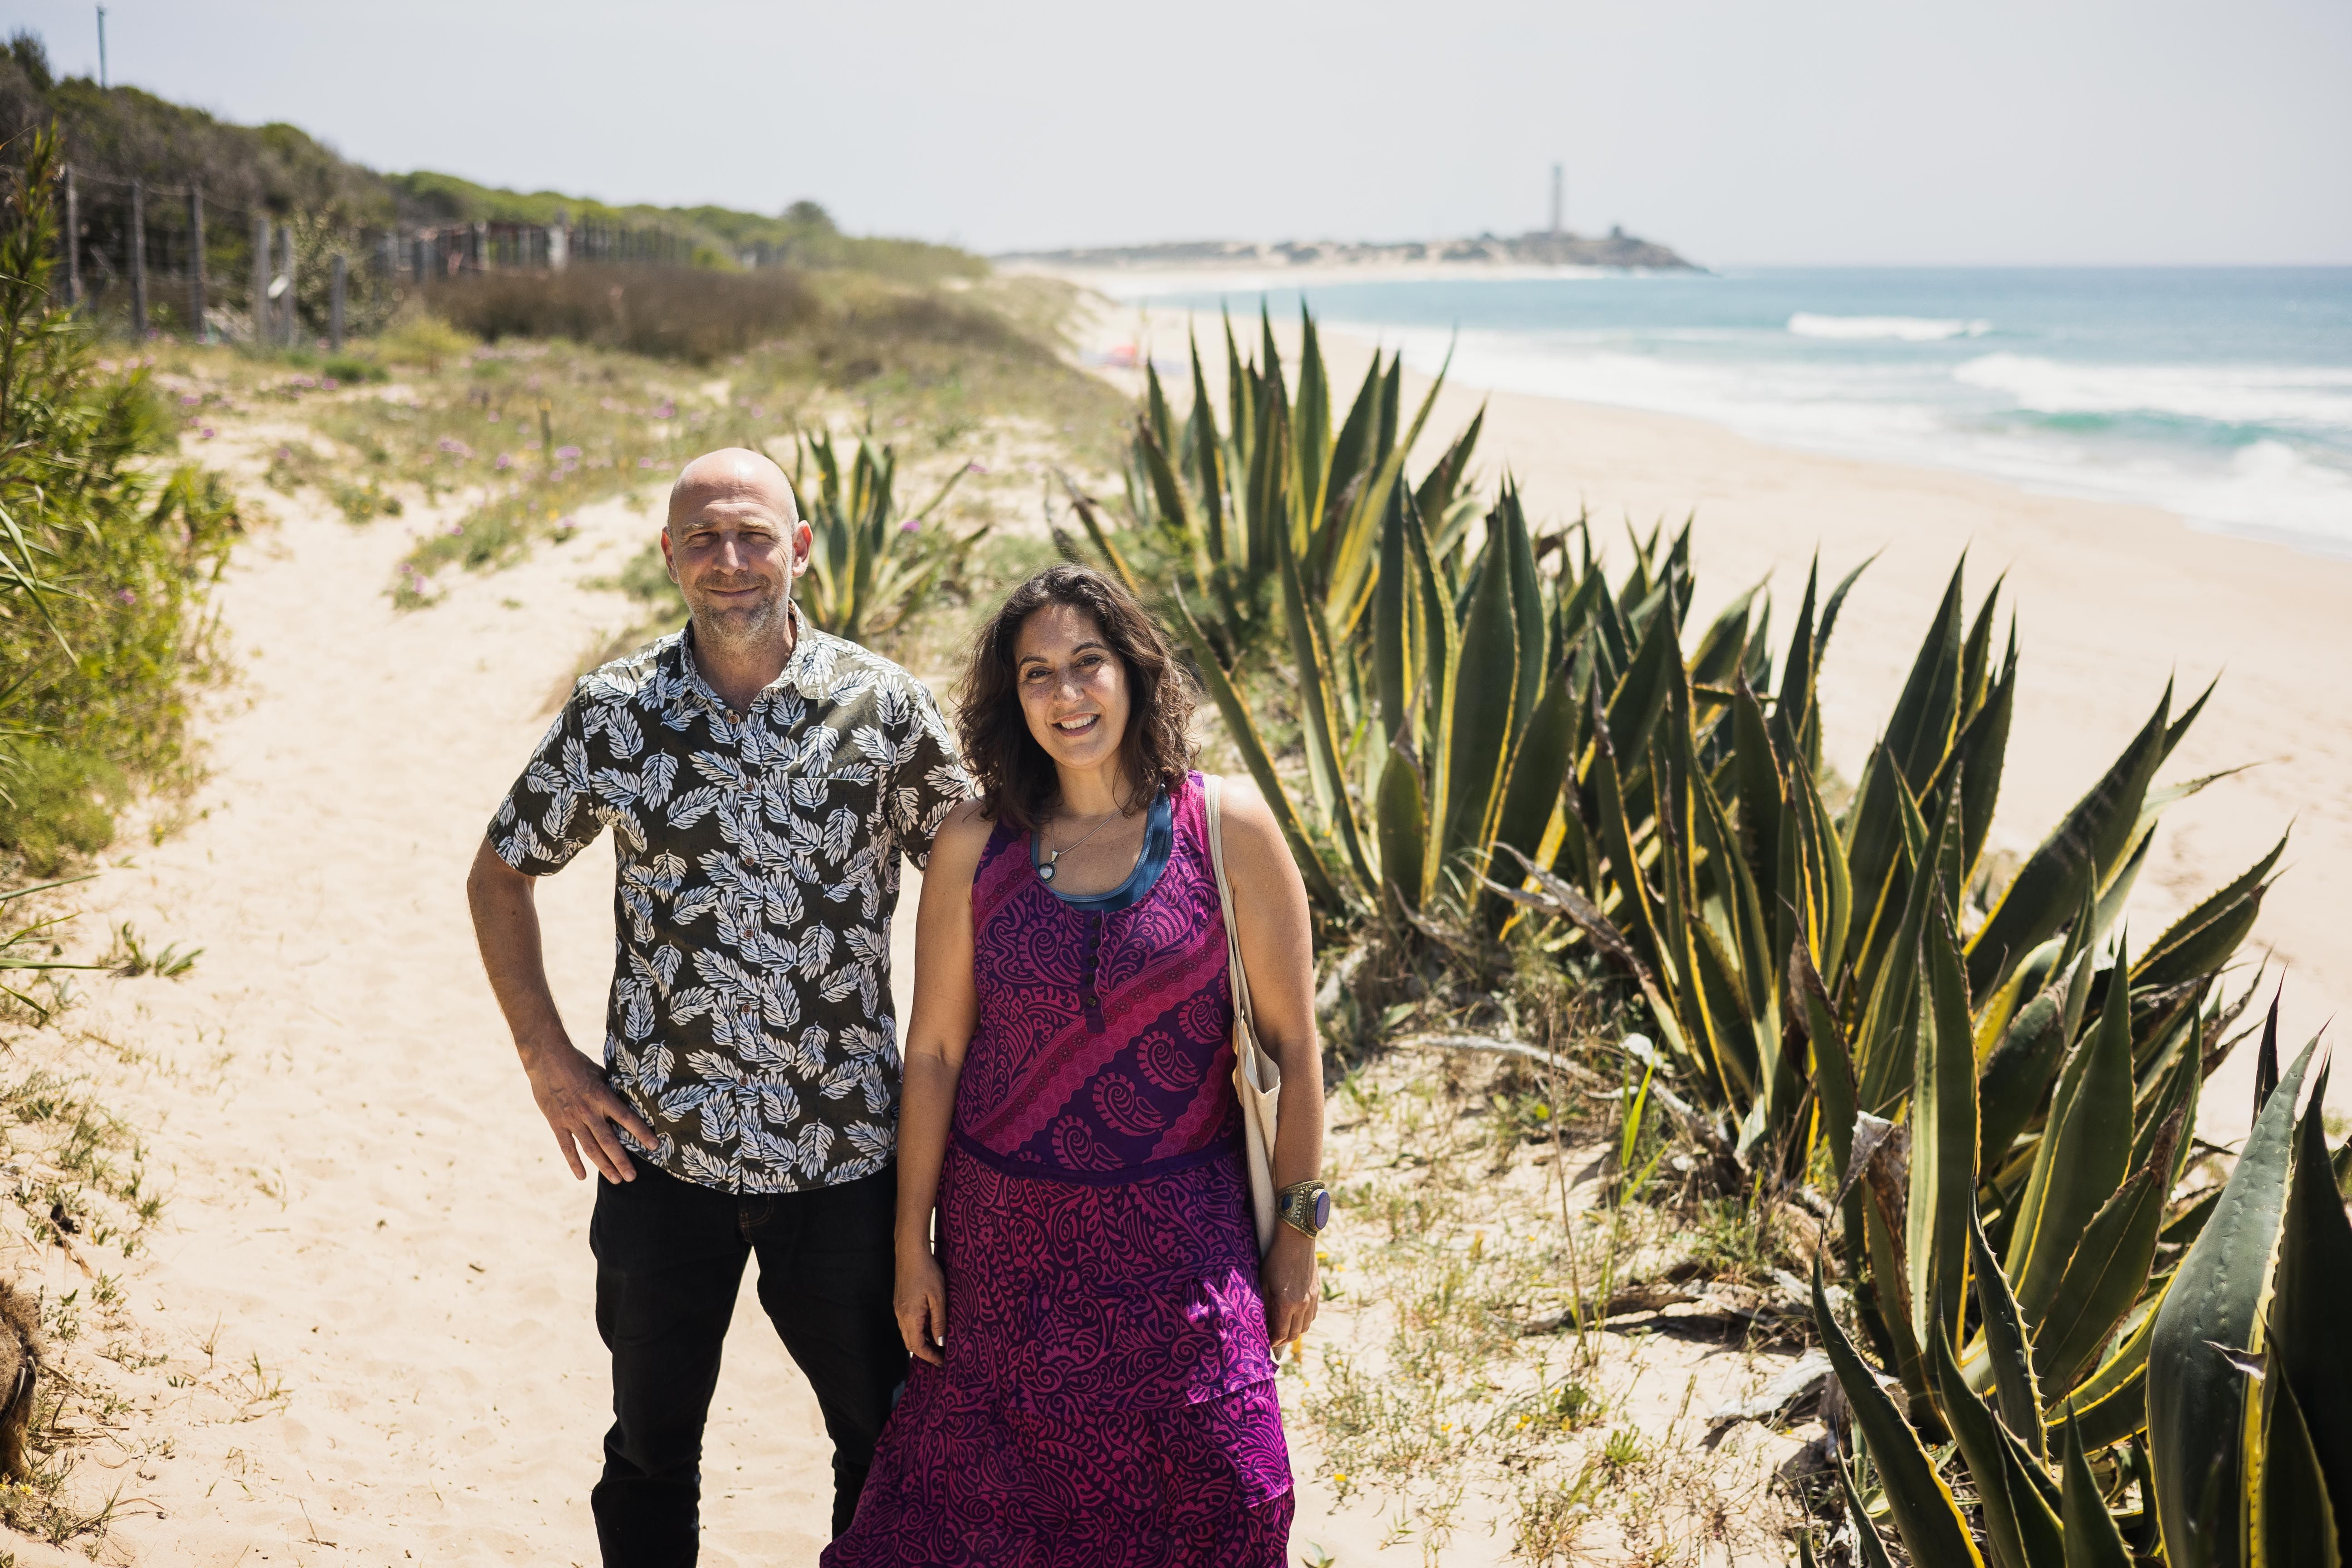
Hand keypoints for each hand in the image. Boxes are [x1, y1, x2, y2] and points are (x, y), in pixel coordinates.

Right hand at [521, 1040, 655, 1182]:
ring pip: (590, 1148)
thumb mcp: (601, 1074)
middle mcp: (588, 1111)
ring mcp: (572, 1119)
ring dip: (604, 1166)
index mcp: (602, 1096)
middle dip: (622, 1160)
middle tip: (633, 1177)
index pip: (626, 1117)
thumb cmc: (578, 1063)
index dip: (641, 1132)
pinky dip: (574, 1163)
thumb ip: (613, 1090)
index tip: (655, 1146)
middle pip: (609, 1141)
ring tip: (616, 1180)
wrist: (546, 1059)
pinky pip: (567, 1147)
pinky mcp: (557, 1123)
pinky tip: (583, 1177)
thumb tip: (631, 1100)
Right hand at [896, 1248, 947, 1365]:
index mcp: (910, 1317)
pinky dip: (918, 1330)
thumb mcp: (938, 1298)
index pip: (917, 1346)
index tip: (943, 1361)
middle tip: (941, 1356)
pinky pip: (907, 1324)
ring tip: (938, 1344)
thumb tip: (941, 1342)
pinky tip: (930, 1327)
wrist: (910, 1253)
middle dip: (925, 1352)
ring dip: (922, 1341)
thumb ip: (939, 1321)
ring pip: (908, 1334)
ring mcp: (898, 1309)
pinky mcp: (900, 1303)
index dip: (930, 1356)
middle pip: (910, 1343)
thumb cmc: (927, 1272)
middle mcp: (901, 1316)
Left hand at [1259, 1224, 1319, 1350]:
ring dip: (1294, 1331)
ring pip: (1305, 1326)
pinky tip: (1295, 1316)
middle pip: (1295, 1334)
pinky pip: (1312, 1315)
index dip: (1272, 1341)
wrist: (1296, 1240)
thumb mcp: (1264, 1283)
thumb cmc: (1275, 1260)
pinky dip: (1304, 1321)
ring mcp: (1312, 1299)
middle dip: (1283, 1340)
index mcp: (1286, 1304)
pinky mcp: (1317, 1292)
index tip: (1265, 1342)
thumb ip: (1265, 1305)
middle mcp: (1302, 1305)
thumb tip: (1263, 1322)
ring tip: (1283, 1328)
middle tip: (1273, 1338)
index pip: (1281, 1333)